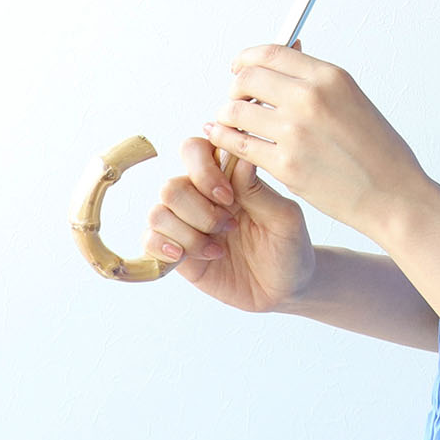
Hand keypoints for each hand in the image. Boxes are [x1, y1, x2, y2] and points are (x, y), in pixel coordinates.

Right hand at [145, 136, 316, 313]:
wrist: (286, 288)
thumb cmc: (289, 246)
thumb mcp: (284, 218)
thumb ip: (257, 189)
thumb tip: (237, 154)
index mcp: (227, 178)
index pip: (194, 151)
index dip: (203, 170)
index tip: (228, 196)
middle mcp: (200, 197)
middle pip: (171, 187)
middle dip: (200, 212)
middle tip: (230, 227)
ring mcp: (186, 225)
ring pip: (158, 213)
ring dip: (189, 234)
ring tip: (219, 249)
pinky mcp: (176, 254)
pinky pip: (149, 241)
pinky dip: (168, 248)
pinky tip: (199, 257)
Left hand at [202, 42, 427, 247]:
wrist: (393, 194)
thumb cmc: (378, 151)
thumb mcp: (353, 100)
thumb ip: (317, 83)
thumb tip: (282, 66)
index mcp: (330, 77)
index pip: (271, 53)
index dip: (246, 58)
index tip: (238, 67)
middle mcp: (311, 98)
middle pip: (247, 78)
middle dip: (235, 88)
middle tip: (237, 100)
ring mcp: (296, 132)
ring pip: (235, 111)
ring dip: (227, 116)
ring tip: (233, 124)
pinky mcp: (285, 165)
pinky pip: (238, 144)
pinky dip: (226, 140)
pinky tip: (227, 141)